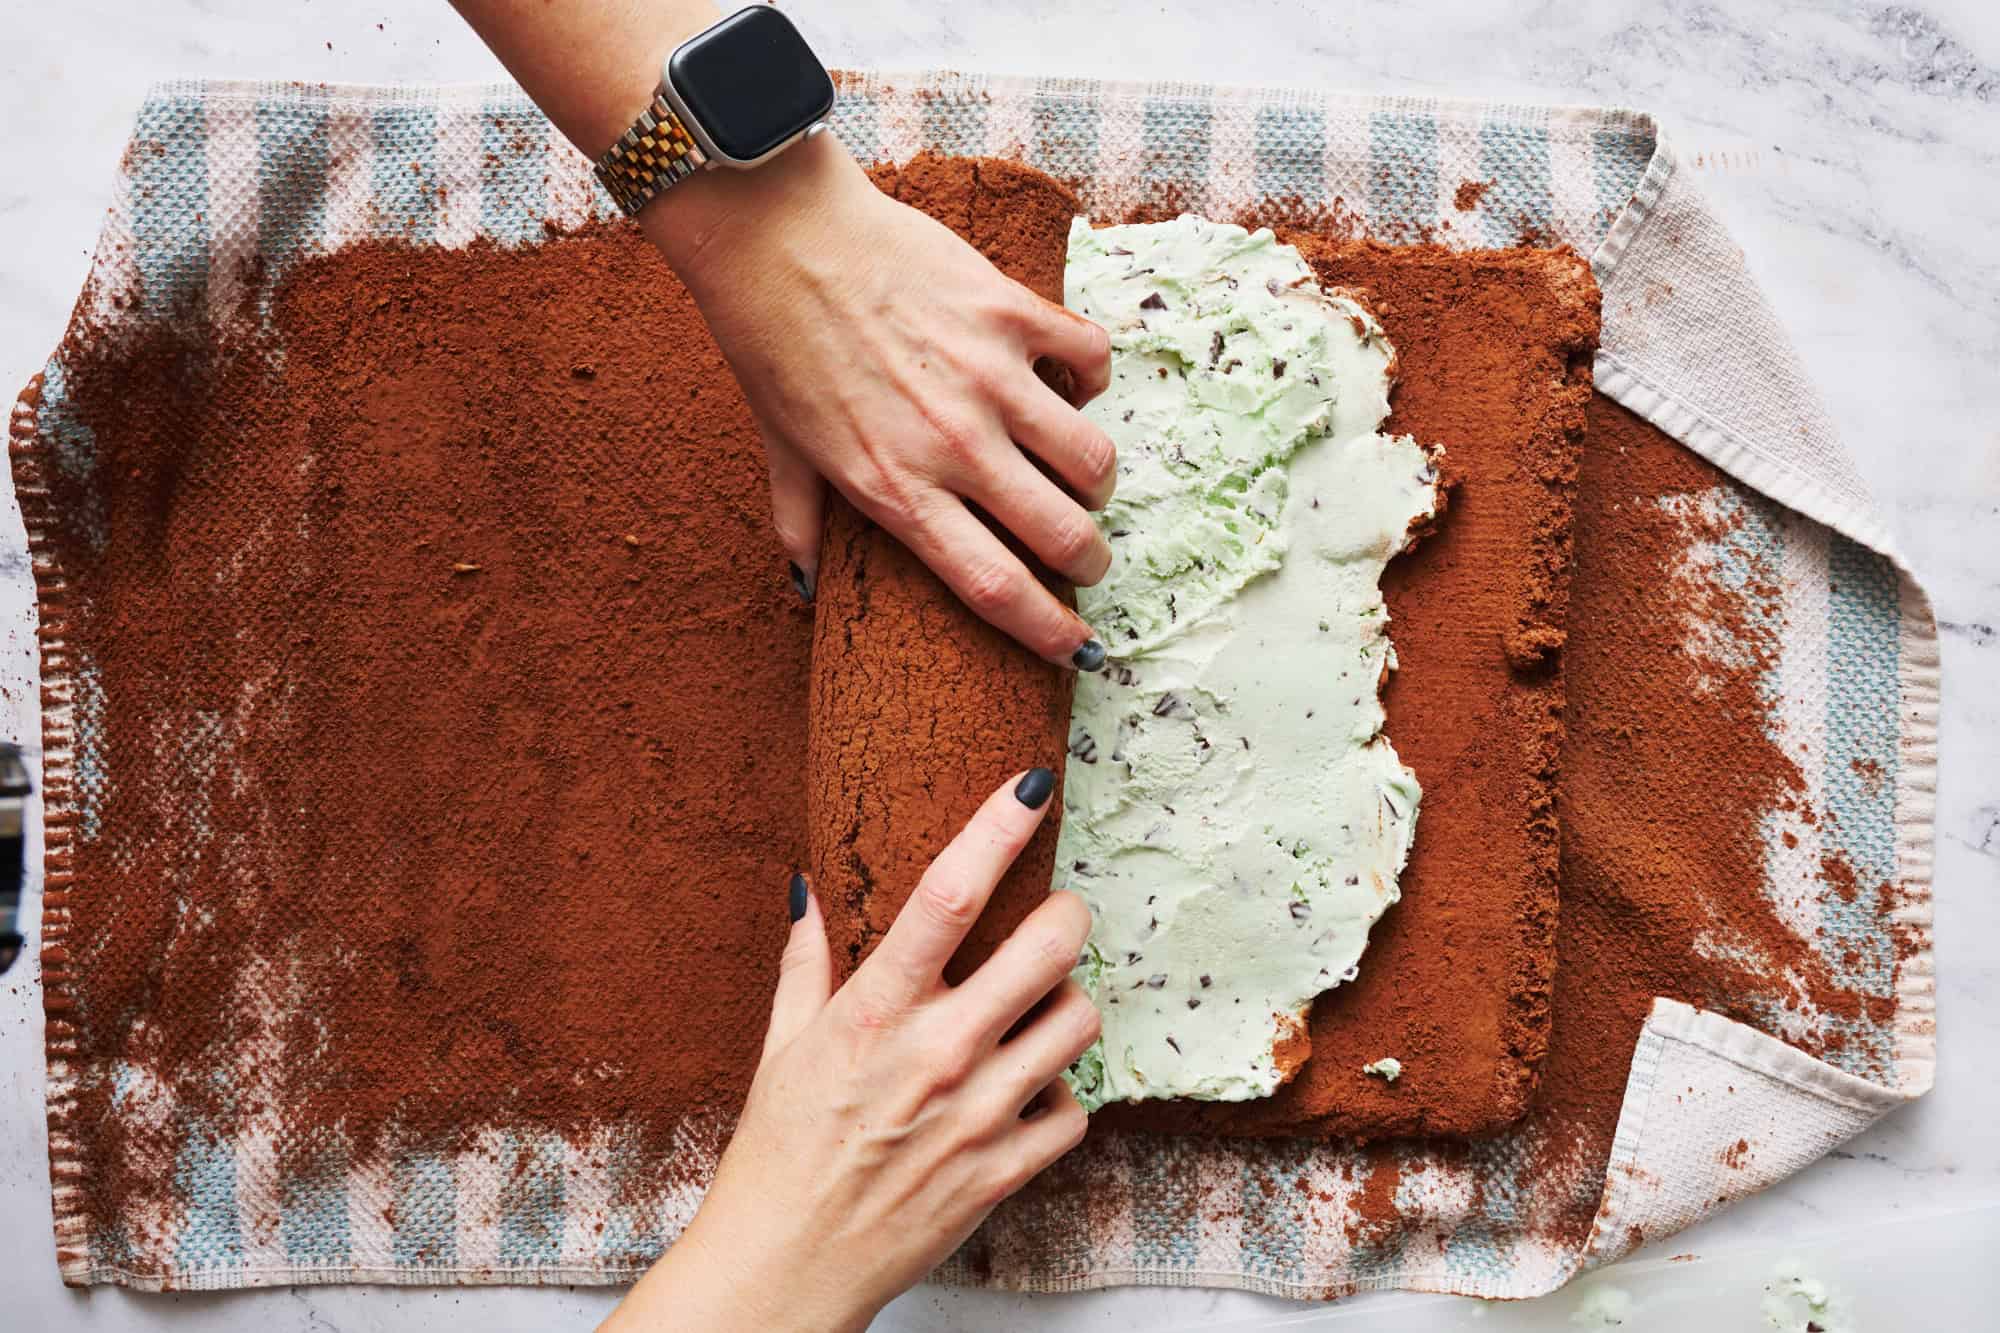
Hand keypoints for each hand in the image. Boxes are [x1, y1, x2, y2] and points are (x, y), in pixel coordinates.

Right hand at [603, 769, 1098, 1332]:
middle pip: (1047, 948)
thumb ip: (805, 961)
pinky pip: (1075, 1109)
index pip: (947, 895)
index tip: (1031, 785)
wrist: (787, 1267)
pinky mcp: (1005, 1171)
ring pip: (1078, 1022)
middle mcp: (937, 1054)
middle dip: (1066, 915)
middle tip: (1056, 914)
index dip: (997, 827)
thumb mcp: (781, 1045)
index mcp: (875, 1012)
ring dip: (1069, 1003)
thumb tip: (805, 886)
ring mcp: (979, 1115)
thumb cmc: (779, 1152)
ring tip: (1039, 1008)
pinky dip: (1062, 1094)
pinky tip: (1028, 1090)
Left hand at [643, 135, 1116, 668]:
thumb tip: (803, 590)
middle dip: (1090, 561)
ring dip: (1095, 479)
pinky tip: (1070, 382)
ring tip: (1080, 475)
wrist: (777, 236)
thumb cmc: (774, 344)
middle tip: (1087, 557)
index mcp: (896, 491)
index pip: (994, 588)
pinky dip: (1092, 378)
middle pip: (1063, 535)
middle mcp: (952, 445)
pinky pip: (1091, 360)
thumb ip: (800, 525)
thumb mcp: (782, 448)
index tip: (1077, 651)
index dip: (1048, 631)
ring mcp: (988, 377)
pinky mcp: (1009, 312)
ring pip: (1091, 458)